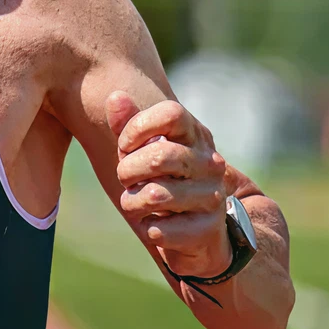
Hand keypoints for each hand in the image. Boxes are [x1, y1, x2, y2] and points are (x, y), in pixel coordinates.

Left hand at [105, 91, 231, 278]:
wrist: (197, 233)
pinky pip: (160, 229)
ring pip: (155, 195)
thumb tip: (115, 96)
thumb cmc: (163, 182)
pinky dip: (147, 229)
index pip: (171, 113)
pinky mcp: (208, 228)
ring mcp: (212, 195)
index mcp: (195, 136)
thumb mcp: (142, 151)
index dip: (138, 127)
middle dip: (127, 171)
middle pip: (159, 156)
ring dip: (132, 203)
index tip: (125, 145)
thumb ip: (128, 125)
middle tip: (126, 180)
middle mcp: (210, 162)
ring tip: (136, 204)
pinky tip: (154, 225)